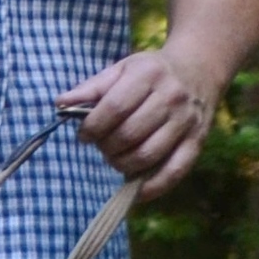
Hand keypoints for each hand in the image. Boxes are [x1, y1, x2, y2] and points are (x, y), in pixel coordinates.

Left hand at [57, 43, 217, 196]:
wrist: (198, 69)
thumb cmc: (151, 72)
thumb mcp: (122, 70)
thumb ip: (92, 88)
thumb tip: (60, 104)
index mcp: (148, 75)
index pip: (114, 108)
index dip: (93, 127)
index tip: (83, 135)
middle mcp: (171, 97)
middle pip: (130, 134)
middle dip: (106, 146)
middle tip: (100, 146)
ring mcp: (186, 121)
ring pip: (148, 155)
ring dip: (123, 164)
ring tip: (115, 158)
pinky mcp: (197, 141)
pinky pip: (174, 172)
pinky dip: (152, 186)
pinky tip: (136, 189)